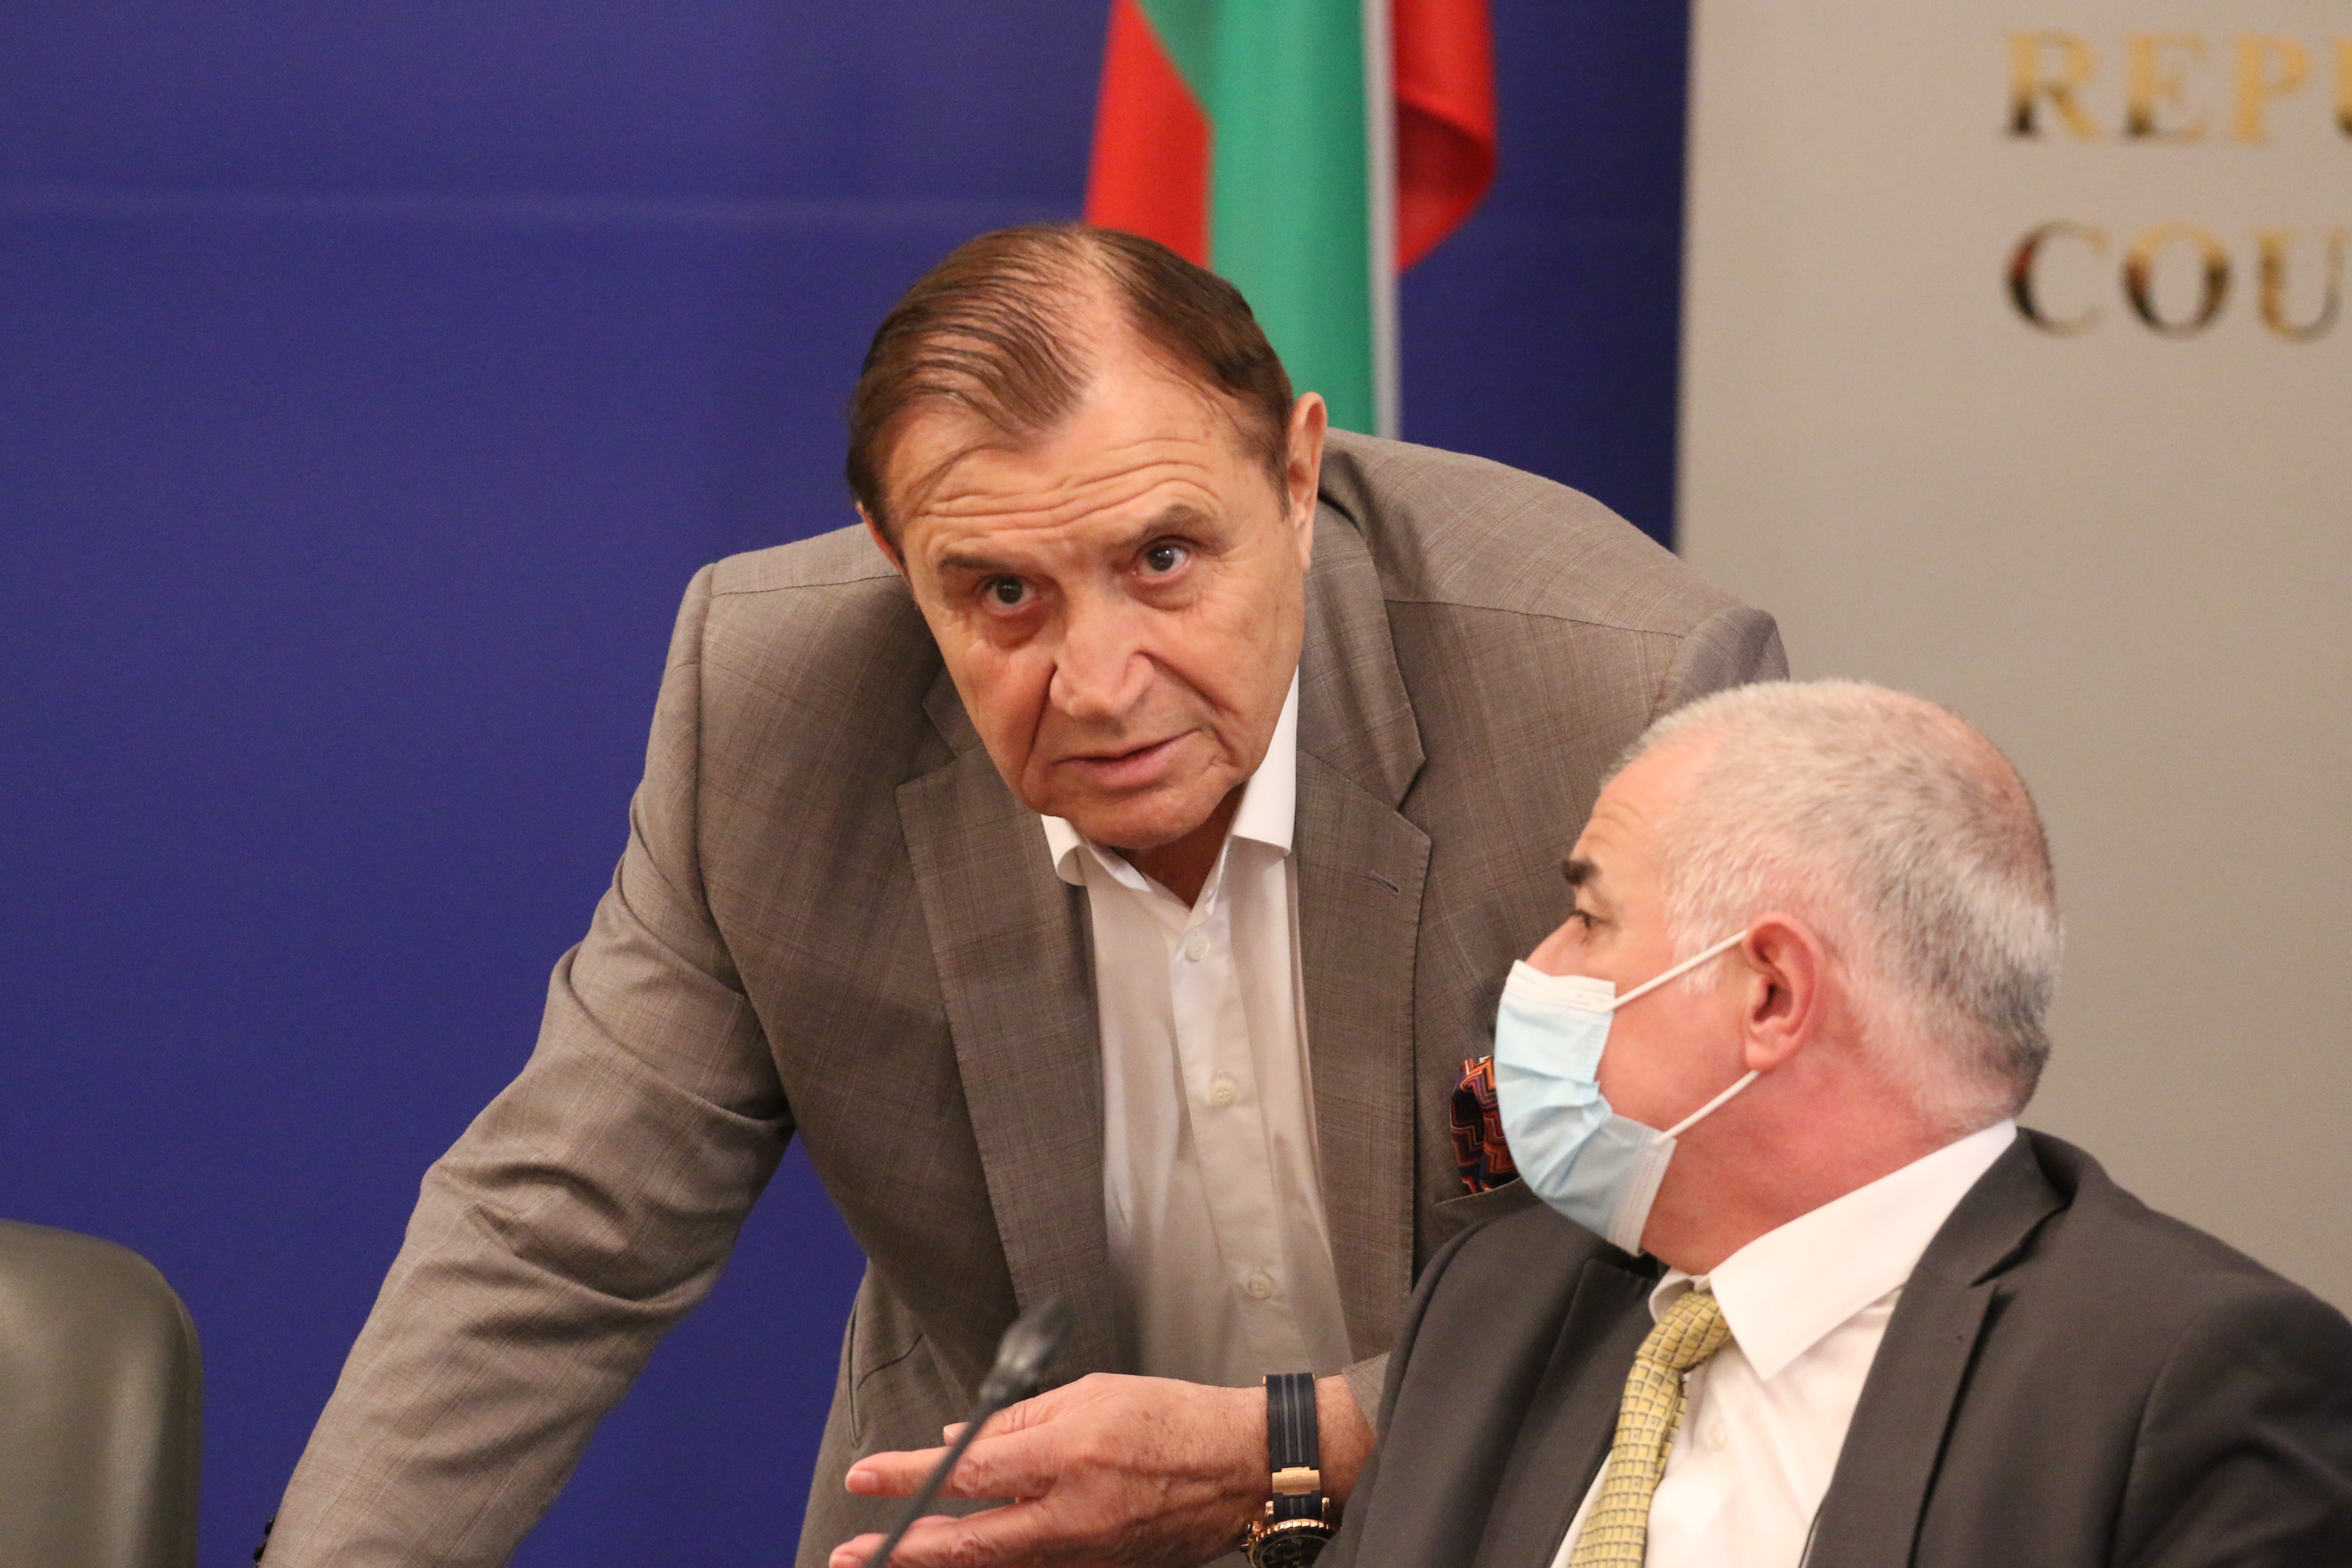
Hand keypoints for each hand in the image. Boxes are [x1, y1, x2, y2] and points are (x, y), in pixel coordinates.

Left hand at [829, 1372, 1371, 1567]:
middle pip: (969, 1542)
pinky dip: (994, 1564)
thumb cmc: (1175, 1419)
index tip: (866, 1477)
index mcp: (1068, 1454)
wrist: (1242, 1467)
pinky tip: (966, 1555)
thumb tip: (959, 1440)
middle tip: (853, 1553)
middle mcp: (1071, 1512)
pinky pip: (1034, 1567)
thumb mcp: (1093, 1394)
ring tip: (895, 1557)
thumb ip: (1020, 1420)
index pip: (968, 1470)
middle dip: (903, 1550)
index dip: (908, 1477)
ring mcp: (1085, 1550)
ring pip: (996, 1564)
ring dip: (940, 1561)